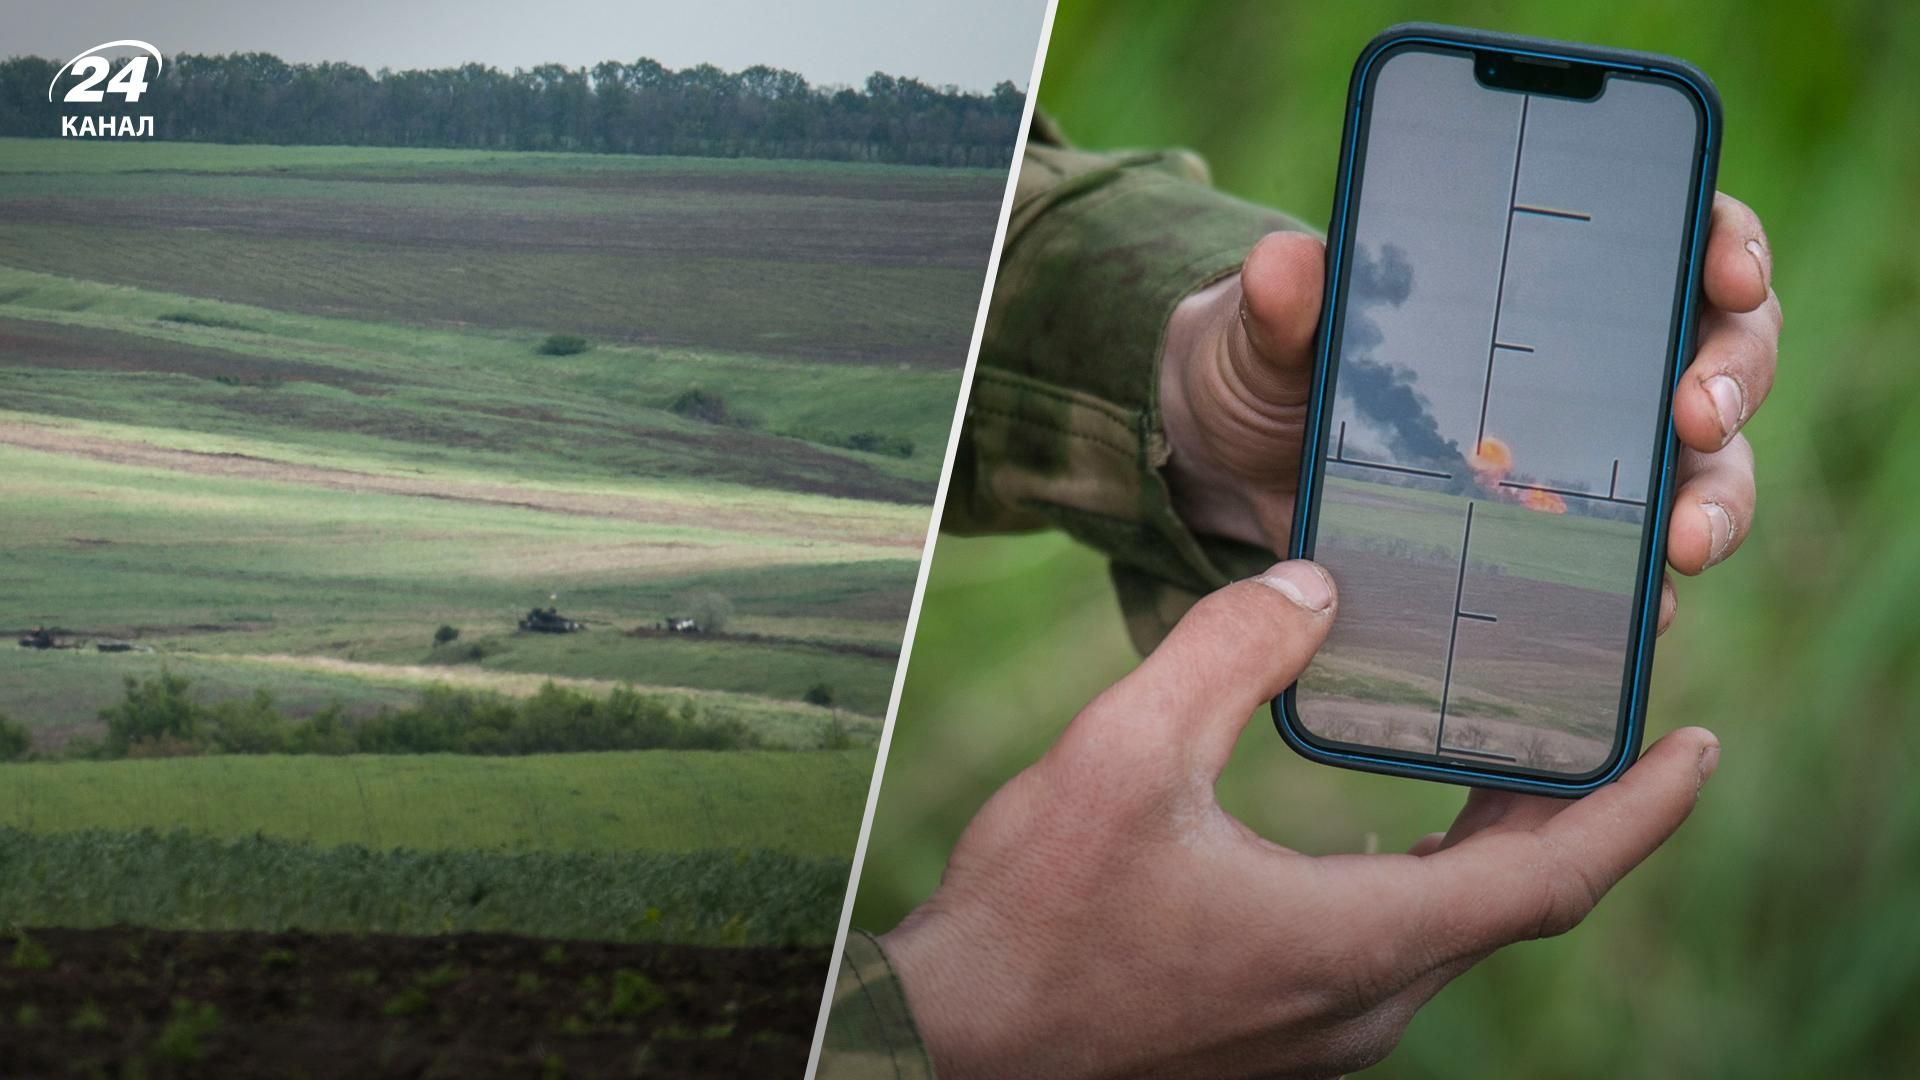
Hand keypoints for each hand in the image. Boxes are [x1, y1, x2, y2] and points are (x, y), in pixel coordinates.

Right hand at [882, 562, 1717, 1078]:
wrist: (956, 1043)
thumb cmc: (1034, 916)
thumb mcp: (1120, 755)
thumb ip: (1225, 655)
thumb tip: (1311, 587)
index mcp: (1358, 942)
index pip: (1550, 878)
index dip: (1639, 811)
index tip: (1696, 745)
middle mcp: (1365, 1002)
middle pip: (1513, 898)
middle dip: (1569, 804)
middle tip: (1598, 711)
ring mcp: (1322, 1028)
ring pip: (1452, 925)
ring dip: (1494, 838)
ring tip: (1502, 747)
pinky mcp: (1277, 1027)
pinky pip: (1393, 945)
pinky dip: (1425, 873)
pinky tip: (1382, 822)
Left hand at [1158, 193, 1780, 631]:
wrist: (1235, 471)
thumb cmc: (1269, 368)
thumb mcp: (1264, 331)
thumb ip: (1280, 301)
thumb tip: (1286, 265)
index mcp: (1547, 274)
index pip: (1676, 232)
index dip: (1725, 241)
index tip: (1727, 270)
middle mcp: (1595, 362)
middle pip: (1721, 350)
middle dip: (1731, 377)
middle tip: (1696, 413)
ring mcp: (1588, 458)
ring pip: (1704, 468)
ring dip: (1715, 502)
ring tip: (1683, 541)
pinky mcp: (1559, 546)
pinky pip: (1633, 571)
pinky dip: (1650, 595)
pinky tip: (1642, 614)